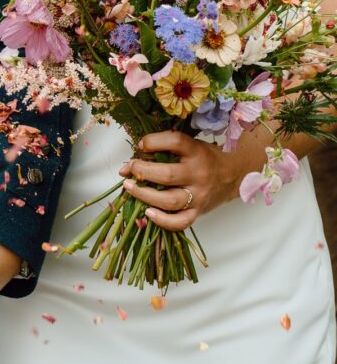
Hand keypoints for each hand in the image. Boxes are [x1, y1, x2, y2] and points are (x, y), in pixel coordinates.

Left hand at [119, 130, 248, 230]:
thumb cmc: (205, 158)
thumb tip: (133, 158)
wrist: (232, 176)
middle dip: (143, 171)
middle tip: (129, 168)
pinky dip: (162, 220)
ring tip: (129, 187)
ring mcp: (198, 196)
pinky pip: (180, 222)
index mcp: (196, 152)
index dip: (154, 141)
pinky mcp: (198, 212)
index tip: (141, 145)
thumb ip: (165, 148)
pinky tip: (147, 212)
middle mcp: (198, 174)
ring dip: (145, 195)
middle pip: (167, 175)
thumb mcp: (191, 145)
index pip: (175, 142)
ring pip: (170, 200)